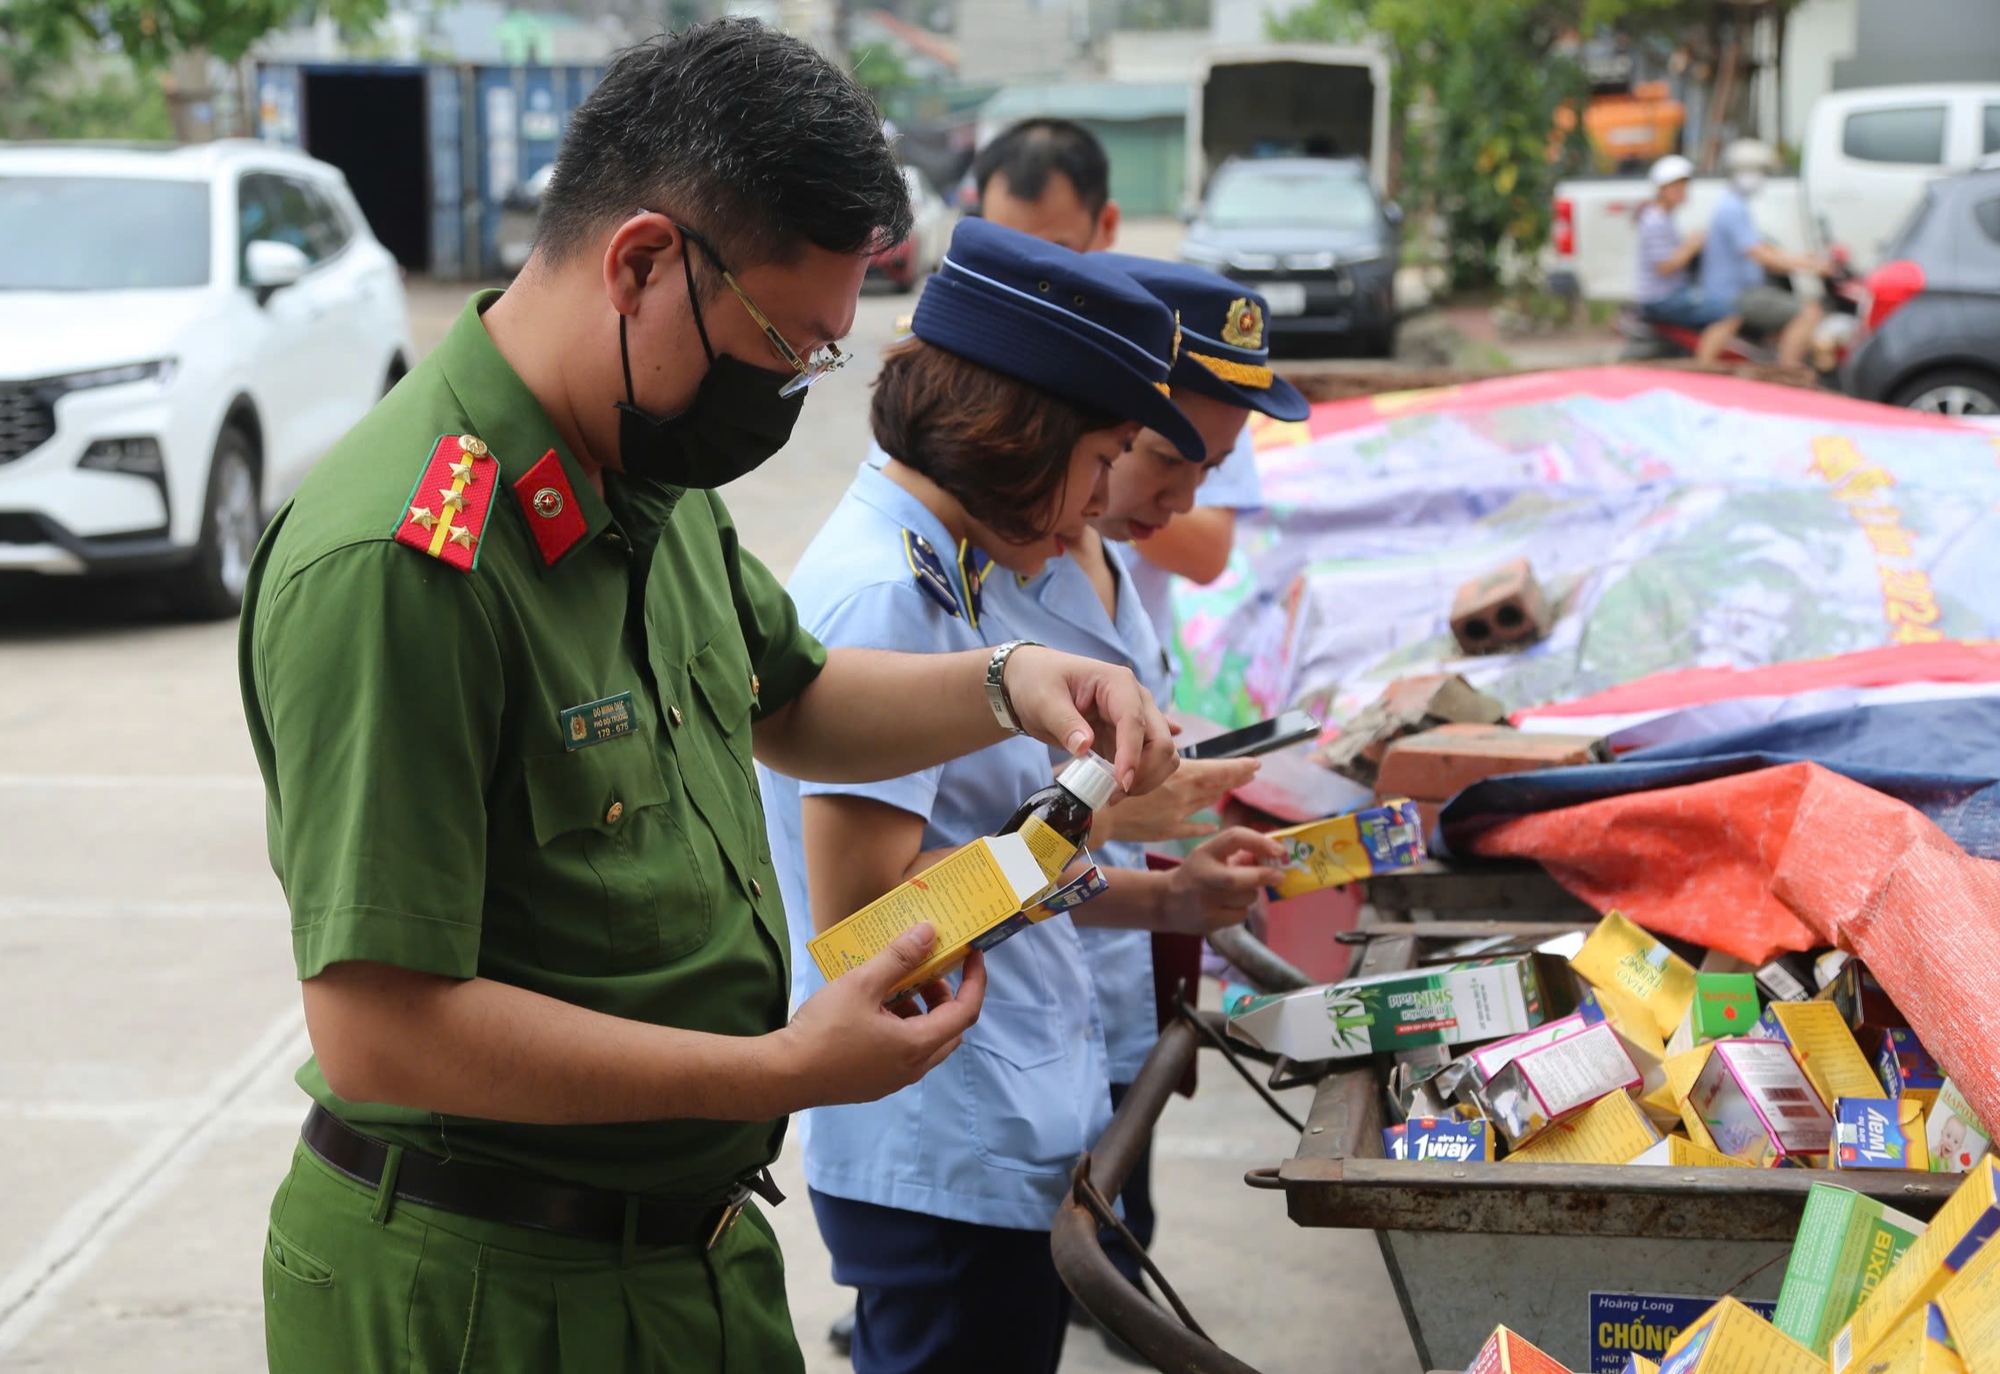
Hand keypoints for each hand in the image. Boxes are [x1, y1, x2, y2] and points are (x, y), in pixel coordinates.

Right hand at [774, 924, 986, 1108]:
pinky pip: (903, 1052)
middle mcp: (912, 1067)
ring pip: (925, 1041)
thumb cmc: (823, 1029)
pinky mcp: (874, 1082)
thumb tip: (928, 932)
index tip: (972, 954)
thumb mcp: (862, 984)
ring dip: (921, 1011)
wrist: (783, 1075)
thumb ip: (899, 957)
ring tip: (894, 983)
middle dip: (946, 996)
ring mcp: (893, 1079)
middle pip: (949, 1029)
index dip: (975, 980)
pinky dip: (902, 1026)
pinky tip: (873, 1007)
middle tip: (929, 969)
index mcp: (916, 1045)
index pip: (966, 1012)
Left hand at [1002, 645, 1176, 794]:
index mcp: (1118, 683)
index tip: (1122, 783)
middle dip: (1145, 772)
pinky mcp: (1128, 740)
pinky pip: (1149, 762)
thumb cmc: (1039, 683)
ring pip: (1163, 755)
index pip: (1135, 720)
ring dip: (1146, 780)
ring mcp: (1136, 720)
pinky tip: (1121, 788)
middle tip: (1114, 794)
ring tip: (1112, 794)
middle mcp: (1136, 700)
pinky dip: (1140, 779)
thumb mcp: (1044, 700)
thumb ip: (1064, 723)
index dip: (1132, 754)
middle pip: (1162, 741)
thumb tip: (1084, 746)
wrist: (1032, 683)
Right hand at [1095, 757, 1259, 843]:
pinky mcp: (1164, 831)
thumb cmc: (1110, 778)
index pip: (1216, 770)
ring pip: (1206, 804)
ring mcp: (1176, 815)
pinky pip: (1191, 829)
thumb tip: (1175, 729)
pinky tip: (1212, 825)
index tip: (1255, 762)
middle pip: (1216, 786)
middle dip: (1236, 778)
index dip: (1237, 767)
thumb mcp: (1135, 752)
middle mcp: (1183, 795)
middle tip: (1253, 771)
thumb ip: (1158, 743)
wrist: (1095, 814)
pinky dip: (1203, 826)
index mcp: (1178, 774)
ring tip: (1237, 787)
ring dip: (1222, 794)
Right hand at [1159, 828, 1289, 934]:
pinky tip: (1228, 907)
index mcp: (1205, 852)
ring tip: (1237, 894)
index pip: (1235, 838)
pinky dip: (1241, 910)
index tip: (1278, 850)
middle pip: (1240, 877)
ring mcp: (1205, 900)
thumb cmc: (1196, 874)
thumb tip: (1272, 857)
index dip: (1260, 842)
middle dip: (1264, 876)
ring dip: (1251, 894)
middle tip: (1280, 876)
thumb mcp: (1209, 856)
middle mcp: (1203, 876)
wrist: (1165, 902)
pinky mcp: (1209, 920)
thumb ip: (1237, 854)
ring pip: (1246, 898)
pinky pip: (1241, 914)